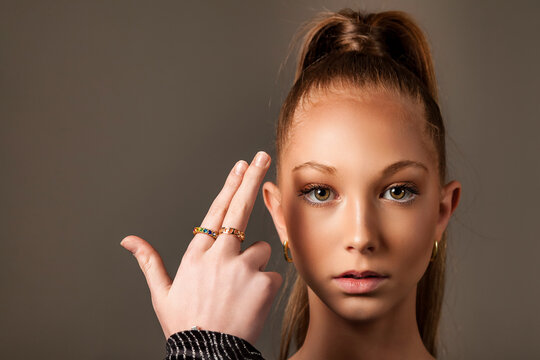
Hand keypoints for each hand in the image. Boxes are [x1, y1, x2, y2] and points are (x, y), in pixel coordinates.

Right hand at [120, 151, 282, 344]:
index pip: (216, 210)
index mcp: (196, 254)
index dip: (230, 186)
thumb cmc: (185, 324)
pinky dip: (264, 284)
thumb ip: (149, 261)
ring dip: (254, 262)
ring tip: (239, 290)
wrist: (209, 354)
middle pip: (239, 209)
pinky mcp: (263, 281)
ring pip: (261, 249)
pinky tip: (250, 302)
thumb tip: (127, 241)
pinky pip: (271, 273)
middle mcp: (219, 254)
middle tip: (263, 157)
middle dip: (251, 180)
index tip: (241, 166)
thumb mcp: (162, 293)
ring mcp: (243, 267)